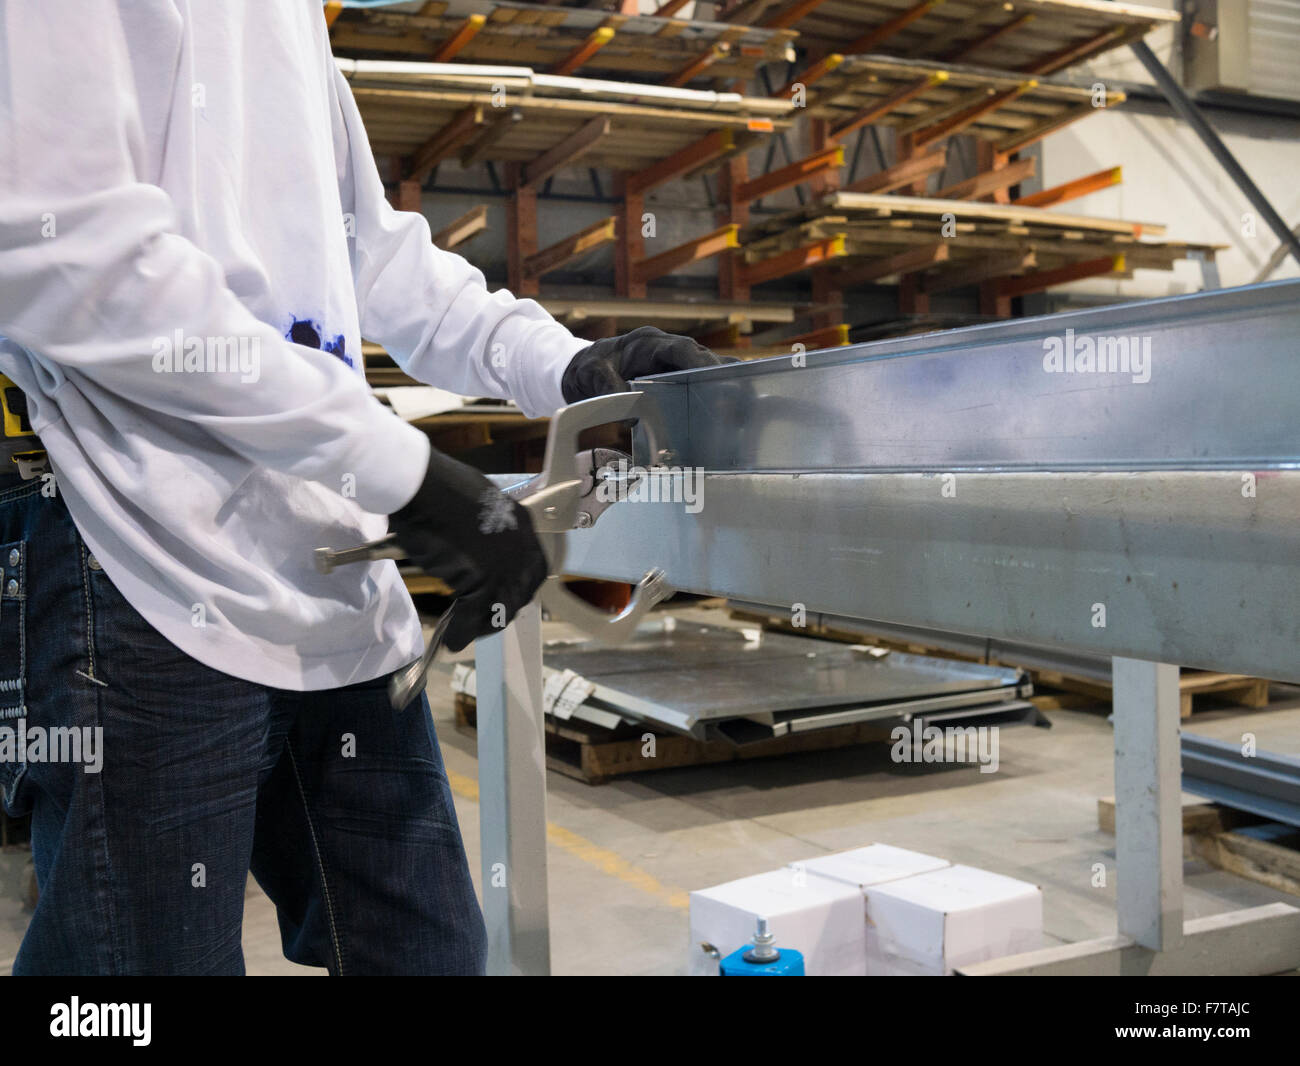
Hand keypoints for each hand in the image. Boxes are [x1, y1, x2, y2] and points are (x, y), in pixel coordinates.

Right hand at [388, 450, 547, 651]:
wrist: (421, 485)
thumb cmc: (438, 489)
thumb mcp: (475, 508)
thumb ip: (484, 532)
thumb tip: (474, 551)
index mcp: (521, 523)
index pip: (533, 568)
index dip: (519, 588)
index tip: (502, 598)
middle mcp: (521, 545)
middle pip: (521, 592)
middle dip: (503, 609)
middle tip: (482, 620)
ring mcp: (504, 564)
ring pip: (502, 606)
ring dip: (484, 623)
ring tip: (466, 631)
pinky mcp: (483, 579)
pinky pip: (474, 614)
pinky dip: (462, 631)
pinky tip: (452, 638)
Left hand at [561, 326, 730, 402]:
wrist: (580, 373)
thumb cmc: (586, 369)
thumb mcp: (590, 374)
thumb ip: (606, 386)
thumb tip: (631, 416)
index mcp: (648, 343)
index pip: (682, 348)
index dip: (703, 362)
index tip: (719, 378)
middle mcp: (664, 351)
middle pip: (702, 360)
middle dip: (722, 378)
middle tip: (740, 401)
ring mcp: (671, 365)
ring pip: (705, 371)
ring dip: (725, 386)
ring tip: (746, 408)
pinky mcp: (673, 380)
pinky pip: (698, 384)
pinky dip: (714, 395)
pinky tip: (732, 415)